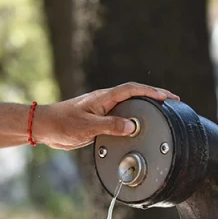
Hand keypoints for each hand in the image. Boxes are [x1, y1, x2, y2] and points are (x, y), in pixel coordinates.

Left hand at [35, 82, 177, 149]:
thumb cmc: (62, 123)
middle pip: (135, 95)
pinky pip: (120, 118)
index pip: (132, 90)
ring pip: (128, 107)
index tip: (167, 97)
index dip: (151, 92)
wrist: (45, 127)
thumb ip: (110, 126)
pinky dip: (133, 120)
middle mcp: (105, 102)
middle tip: (172, 103)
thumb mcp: (87, 127)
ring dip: (145, 108)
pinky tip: (138, 128)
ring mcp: (102, 110)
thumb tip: (132, 126)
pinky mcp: (98, 121)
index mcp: (103, 98)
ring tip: (162, 114)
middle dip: (154, 97)